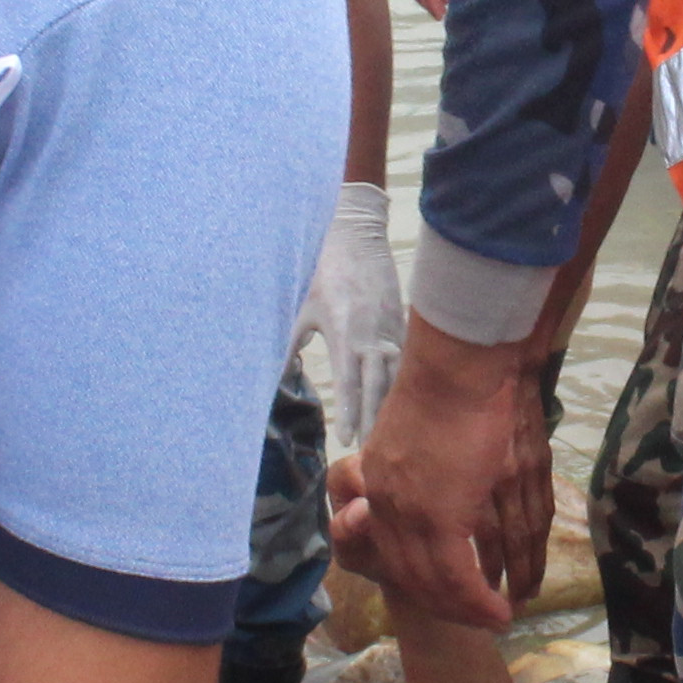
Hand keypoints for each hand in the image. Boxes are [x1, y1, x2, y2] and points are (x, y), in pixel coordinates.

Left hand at [299, 182, 403, 450]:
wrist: (355, 232)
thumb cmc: (321, 269)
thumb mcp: (300, 306)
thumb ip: (290, 343)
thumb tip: (276, 377)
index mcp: (345, 331)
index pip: (350, 382)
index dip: (350, 413)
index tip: (348, 439)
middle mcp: (372, 334)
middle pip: (377, 387)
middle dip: (375, 420)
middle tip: (372, 450)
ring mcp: (391, 328)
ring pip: (396, 376)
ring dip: (392, 407)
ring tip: (389, 435)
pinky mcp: (402, 321)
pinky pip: (406, 359)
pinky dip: (404, 383)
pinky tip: (404, 403)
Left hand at [341, 327, 532, 625]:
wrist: (460, 367)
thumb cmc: (442, 390)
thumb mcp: (405, 439)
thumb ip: (409, 475)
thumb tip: (427, 494)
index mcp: (384, 491)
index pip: (398, 557)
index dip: (426, 586)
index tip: (452, 601)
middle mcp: (396, 508)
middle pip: (417, 577)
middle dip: (449, 607)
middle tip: (479, 619)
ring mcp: (423, 510)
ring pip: (445, 577)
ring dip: (472, 606)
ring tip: (497, 619)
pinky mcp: (456, 508)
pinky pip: (466, 569)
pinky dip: (484, 594)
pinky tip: (503, 604)